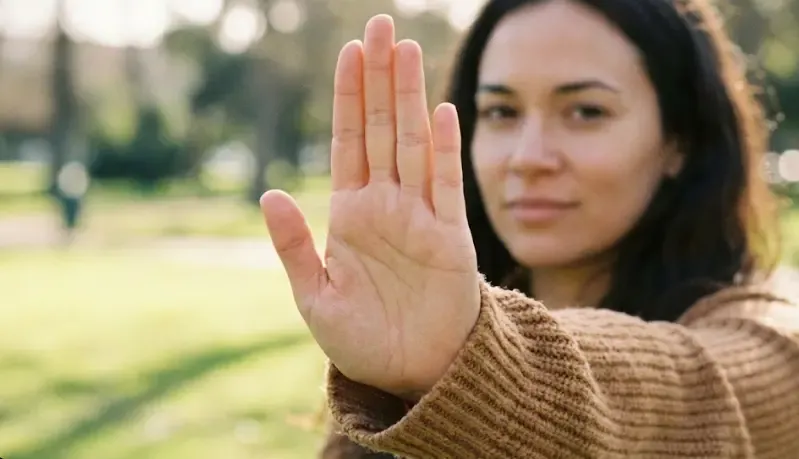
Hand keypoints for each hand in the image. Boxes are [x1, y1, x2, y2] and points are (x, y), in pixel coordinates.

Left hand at [260, 14, 479, 398]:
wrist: (413, 374)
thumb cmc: (363, 340)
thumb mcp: (314, 296)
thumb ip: (294, 245)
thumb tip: (269, 192)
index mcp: (351, 215)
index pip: (349, 142)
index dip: (349, 97)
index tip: (350, 52)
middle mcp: (386, 206)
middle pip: (382, 129)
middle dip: (379, 78)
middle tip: (380, 25)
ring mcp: (420, 217)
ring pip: (413, 144)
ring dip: (409, 98)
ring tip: (405, 48)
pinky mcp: (450, 239)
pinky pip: (446, 187)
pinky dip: (444, 151)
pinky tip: (440, 112)